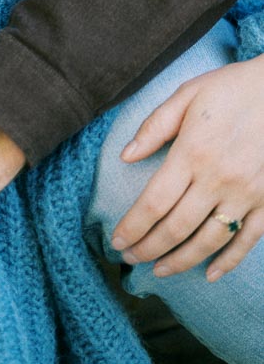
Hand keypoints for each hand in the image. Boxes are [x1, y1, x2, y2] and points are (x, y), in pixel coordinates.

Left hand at [112, 55, 263, 281]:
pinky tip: (209, 274)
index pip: (154, 202)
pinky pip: (248, 241)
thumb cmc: (230, 89)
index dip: (133, 227)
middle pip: (177, 227)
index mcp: (193, 152)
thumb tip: (125, 156)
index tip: (116, 240)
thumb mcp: (187, 95)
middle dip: (148, 248)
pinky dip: (228, 261)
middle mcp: (219, 179)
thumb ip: (155, 127)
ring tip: (159, 270)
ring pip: (209, 241)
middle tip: (128, 258)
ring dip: (181, 261)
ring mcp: (247, 194)